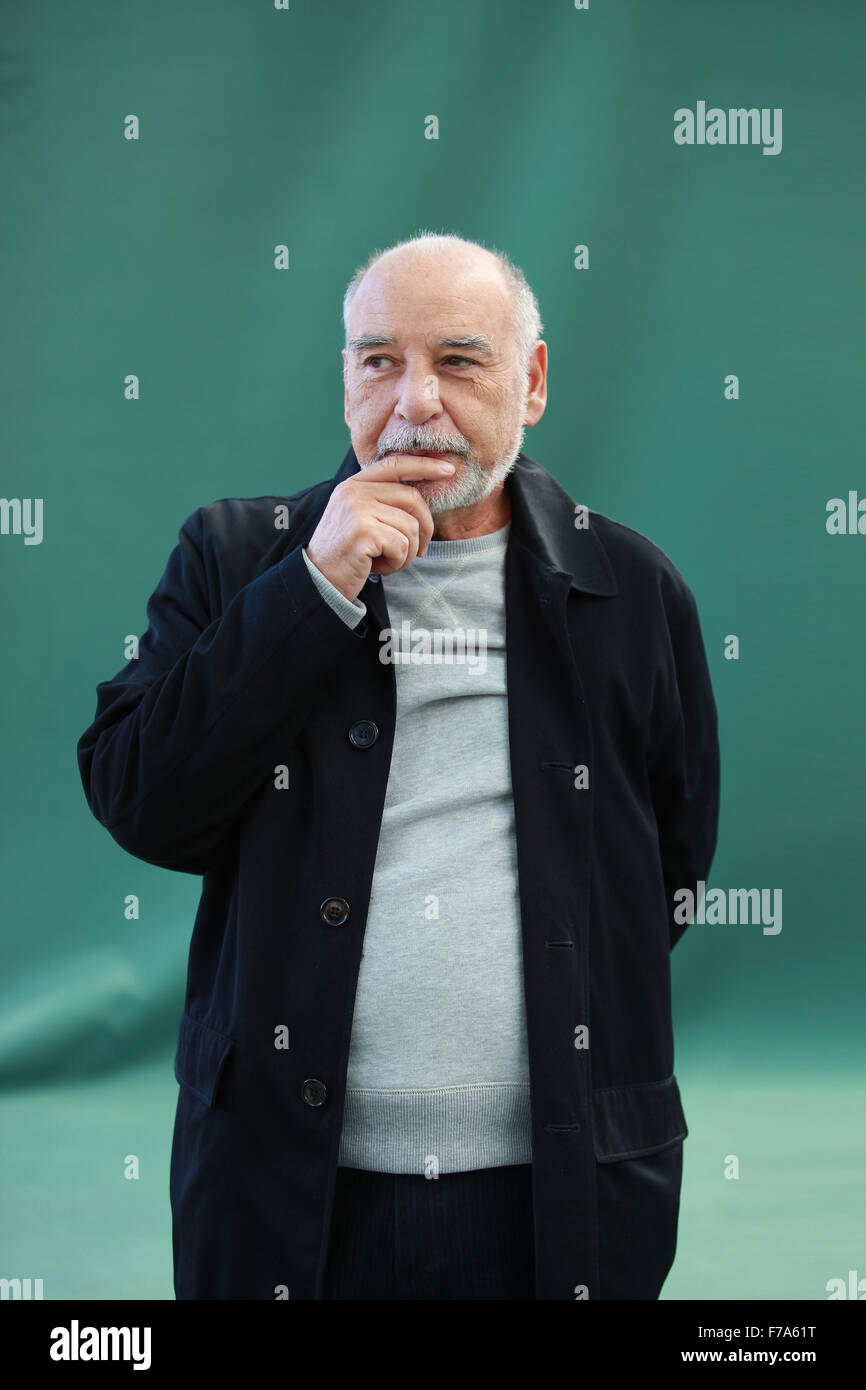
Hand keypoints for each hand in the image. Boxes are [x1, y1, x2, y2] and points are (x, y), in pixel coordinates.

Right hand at [305, 453, 455, 600]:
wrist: (319, 581)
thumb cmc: (346, 554)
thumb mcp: (360, 519)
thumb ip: (382, 502)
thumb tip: (421, 496)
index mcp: (354, 485)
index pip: (395, 465)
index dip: (425, 465)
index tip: (449, 469)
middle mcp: (354, 492)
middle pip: (412, 498)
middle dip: (425, 527)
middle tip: (421, 550)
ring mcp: (358, 510)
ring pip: (410, 526)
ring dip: (407, 552)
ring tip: (386, 561)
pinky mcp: (363, 532)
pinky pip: (402, 546)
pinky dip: (397, 563)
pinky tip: (378, 567)